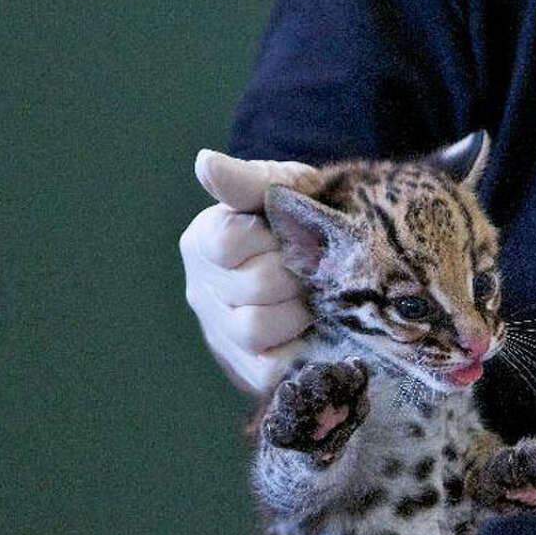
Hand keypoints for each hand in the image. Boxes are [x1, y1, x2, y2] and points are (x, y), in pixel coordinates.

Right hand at [180, 149, 321, 392]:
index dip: (268, 239)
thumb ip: (248, 182)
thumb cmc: (302, 224)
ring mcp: (222, 334)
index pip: (225, 242)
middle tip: (316, 270)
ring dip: (296, 314)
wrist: (332, 270)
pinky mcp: (247, 371)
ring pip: (253, 329)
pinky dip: (295, 355)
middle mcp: (203, 290)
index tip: (289, 233)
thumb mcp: (283, 192)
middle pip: (249, 286)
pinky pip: (266, 371)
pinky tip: (314, 336)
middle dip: (294, 276)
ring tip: (314, 301)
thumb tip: (204, 163)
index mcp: (204, 242)